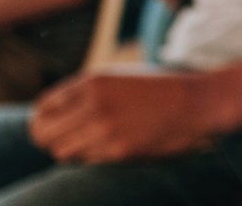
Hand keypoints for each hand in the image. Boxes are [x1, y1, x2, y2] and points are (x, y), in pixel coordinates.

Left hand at [29, 68, 218, 162]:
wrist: (198, 103)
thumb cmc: (160, 90)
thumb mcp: (119, 79)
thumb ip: (86, 93)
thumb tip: (53, 115)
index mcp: (91, 82)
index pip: (43, 108)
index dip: (43, 121)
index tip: (54, 127)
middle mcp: (92, 104)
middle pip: (44, 133)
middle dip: (49, 140)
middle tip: (65, 142)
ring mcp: (104, 128)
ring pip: (61, 151)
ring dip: (71, 152)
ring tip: (89, 146)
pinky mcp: (118, 150)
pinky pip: (87, 161)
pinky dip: (93, 158)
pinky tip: (112, 148)